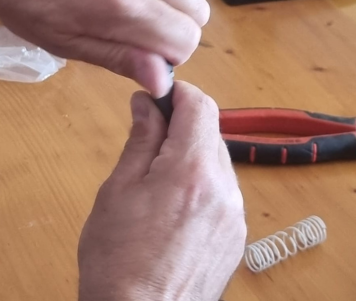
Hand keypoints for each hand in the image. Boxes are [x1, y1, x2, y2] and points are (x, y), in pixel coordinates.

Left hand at [0, 0, 215, 96]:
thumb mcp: (64, 42)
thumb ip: (119, 58)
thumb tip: (161, 81)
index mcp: (122, 6)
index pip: (185, 40)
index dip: (171, 57)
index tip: (148, 55)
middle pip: (198, 11)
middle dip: (179, 30)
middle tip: (146, 32)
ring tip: (158, 2)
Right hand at [77, 81, 245, 300]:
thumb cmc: (118, 262)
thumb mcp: (118, 191)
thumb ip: (140, 141)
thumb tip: (146, 105)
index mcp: (192, 172)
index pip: (201, 106)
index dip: (179, 93)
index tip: (158, 97)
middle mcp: (225, 190)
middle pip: (211, 133)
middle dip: (181, 128)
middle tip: (148, 142)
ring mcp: (236, 216)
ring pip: (218, 164)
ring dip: (192, 158)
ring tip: (158, 183)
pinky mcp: (237, 237)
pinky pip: (224, 194)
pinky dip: (202, 187)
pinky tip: (175, 209)